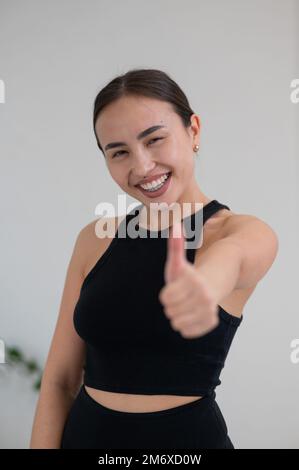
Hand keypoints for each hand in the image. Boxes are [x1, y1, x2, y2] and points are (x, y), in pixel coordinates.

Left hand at [158, 220, 218, 337]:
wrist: (210, 287)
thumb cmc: (187, 276)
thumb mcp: (178, 262)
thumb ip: (175, 245)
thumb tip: (175, 225)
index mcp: (194, 280)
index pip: (165, 297)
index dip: (166, 294)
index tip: (174, 288)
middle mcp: (204, 296)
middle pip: (170, 311)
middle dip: (172, 305)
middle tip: (181, 297)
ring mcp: (209, 310)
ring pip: (177, 323)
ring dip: (177, 316)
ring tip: (185, 306)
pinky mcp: (210, 322)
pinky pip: (186, 331)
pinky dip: (186, 325)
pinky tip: (191, 315)